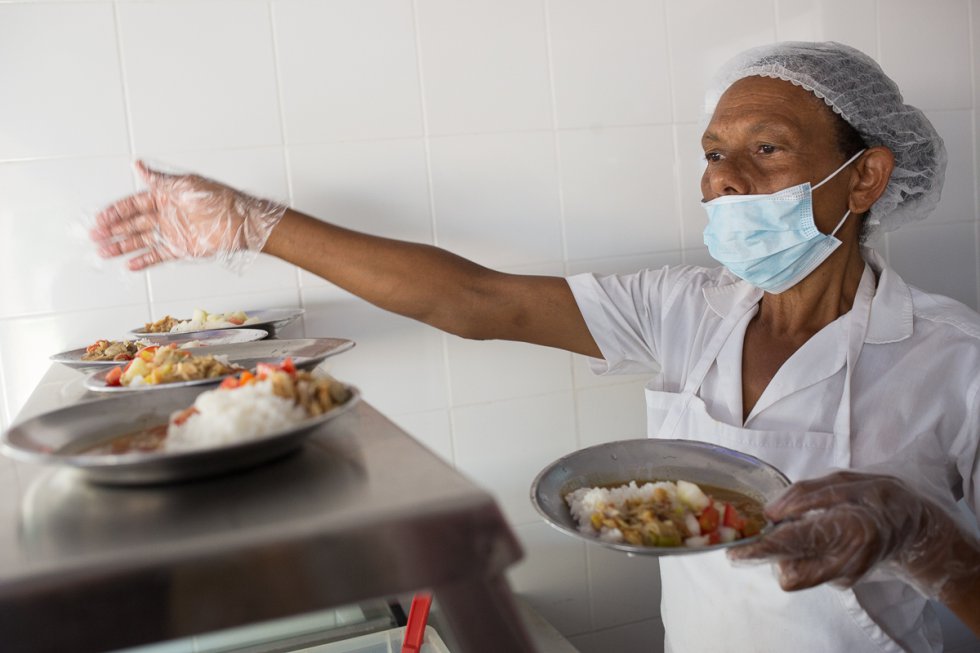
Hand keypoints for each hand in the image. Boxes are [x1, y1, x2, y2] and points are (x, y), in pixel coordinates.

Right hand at [90, 161, 285, 271]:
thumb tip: (138, 165)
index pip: (134, 204)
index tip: (100, 219)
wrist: (240, 222)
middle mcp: (167, 215)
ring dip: (123, 246)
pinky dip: (144, 260)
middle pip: (134, 224)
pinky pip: (158, 255)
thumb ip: (159, 179)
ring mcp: (173, 232)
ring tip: (105, 252)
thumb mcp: (186, 185)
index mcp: (165, 197)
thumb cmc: (219, 199)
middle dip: (114, 230)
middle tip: (95, 237)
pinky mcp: (182, 249)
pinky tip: (130, 264)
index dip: (116, 212)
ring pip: (141, 241)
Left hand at [729, 470, 979, 597]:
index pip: (795, 542)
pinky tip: (811, 537)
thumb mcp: (845, 482)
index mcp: (849, 530)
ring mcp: (845, 576)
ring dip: (784, 554)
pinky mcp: (842, 582)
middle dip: (763, 558)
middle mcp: (847, 562)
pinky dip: (799, 555)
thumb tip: (771, 512)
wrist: (913, 527)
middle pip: (790, 573)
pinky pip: (806, 571)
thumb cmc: (878, 497)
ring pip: (795, 575)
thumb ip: (806, 495)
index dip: (760, 548)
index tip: (734, 552)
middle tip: (741, 547)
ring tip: (794, 528)